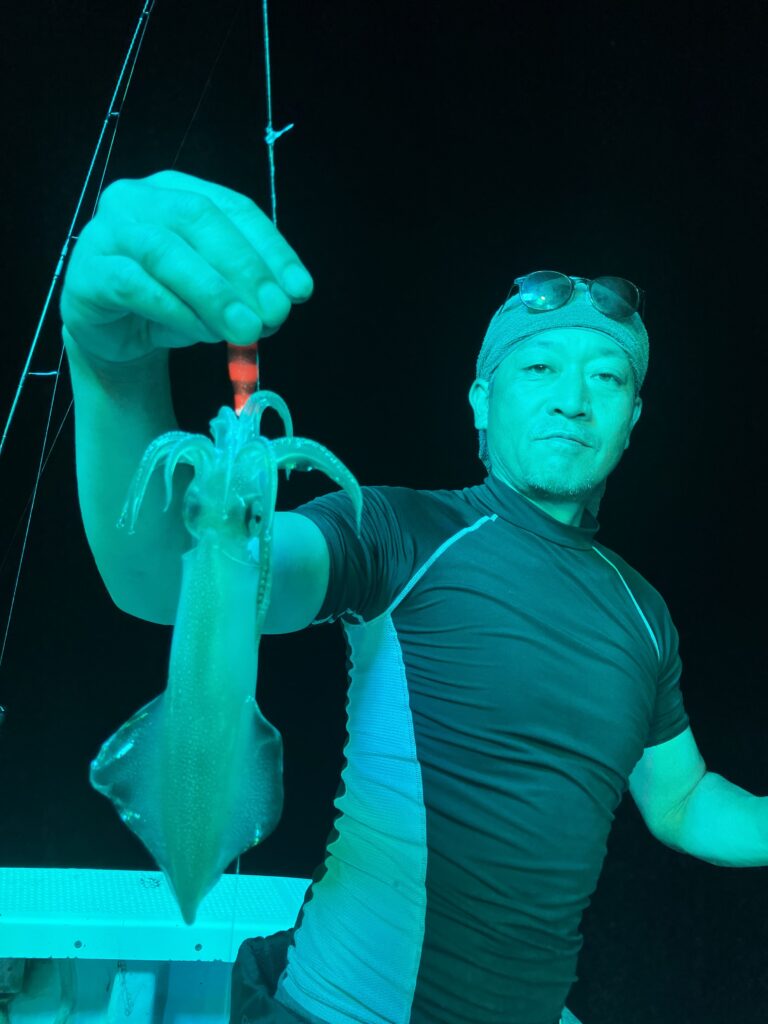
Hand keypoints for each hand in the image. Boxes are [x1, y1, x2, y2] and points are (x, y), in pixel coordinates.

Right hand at [60, 169, 313, 363]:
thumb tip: (282, 303)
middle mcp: (140, 199)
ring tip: (246, 330)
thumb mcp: (219, 294)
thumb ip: (247, 291)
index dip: (271, 248)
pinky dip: (173, 310)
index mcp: (180, 190)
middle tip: (274, 314)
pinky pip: (133, 285)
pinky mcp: (88, 272)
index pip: (233, 208)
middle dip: (244, 268)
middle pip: (198, 218)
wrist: (114, 334)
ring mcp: (107, 232)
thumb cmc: (171, 302)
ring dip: (213, 294)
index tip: (300, 289)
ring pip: (165, 251)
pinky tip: (201, 333)